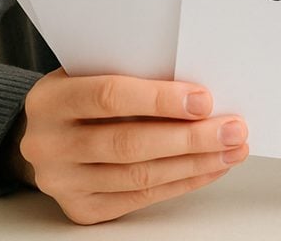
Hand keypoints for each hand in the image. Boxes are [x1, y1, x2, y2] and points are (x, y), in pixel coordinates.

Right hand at [13, 68, 248, 223]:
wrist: (47, 134)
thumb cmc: (82, 95)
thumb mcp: (94, 71)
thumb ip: (134, 75)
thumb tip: (200, 91)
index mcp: (50, 100)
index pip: (109, 97)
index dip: (160, 99)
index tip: (204, 100)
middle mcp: (48, 145)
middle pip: (128, 143)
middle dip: (189, 137)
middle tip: (232, 129)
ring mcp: (63, 182)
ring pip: (139, 176)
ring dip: (195, 163)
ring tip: (231, 149)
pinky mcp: (82, 208)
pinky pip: (141, 197)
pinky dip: (182, 182)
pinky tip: (209, 167)